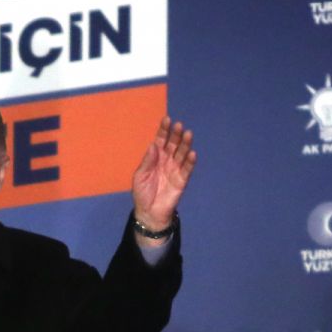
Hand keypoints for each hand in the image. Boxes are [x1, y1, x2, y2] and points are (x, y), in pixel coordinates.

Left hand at [131, 117, 196, 241]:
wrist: (149, 212)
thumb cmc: (142, 193)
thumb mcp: (140, 176)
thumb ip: (147, 161)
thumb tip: (153, 145)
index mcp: (155, 157)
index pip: (161, 140)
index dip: (164, 130)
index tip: (167, 119)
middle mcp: (167, 160)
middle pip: (173, 144)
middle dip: (176, 134)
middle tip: (179, 125)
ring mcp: (175, 169)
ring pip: (182, 154)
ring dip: (185, 144)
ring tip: (188, 134)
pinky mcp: (182, 180)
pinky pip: (187, 169)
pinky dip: (190, 161)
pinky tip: (192, 153)